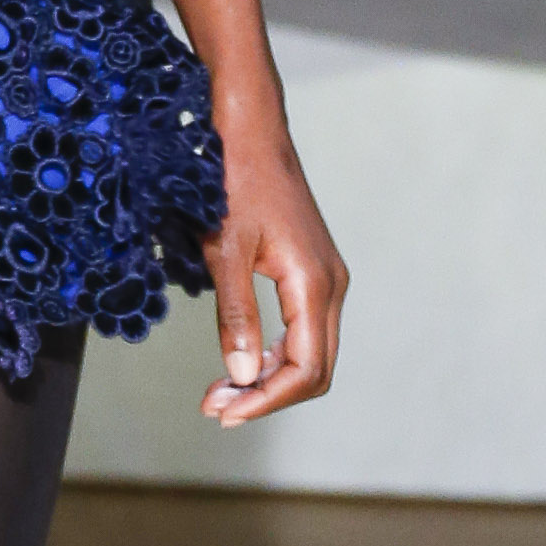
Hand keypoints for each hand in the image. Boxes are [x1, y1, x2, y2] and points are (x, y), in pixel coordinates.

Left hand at [201, 132, 346, 426]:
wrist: (250, 131)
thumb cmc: (233, 183)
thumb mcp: (225, 251)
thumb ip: (235, 316)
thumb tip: (241, 376)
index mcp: (314, 284)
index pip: (305, 369)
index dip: (266, 401)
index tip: (223, 413)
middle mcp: (331, 285)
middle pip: (314, 369)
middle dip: (266, 396)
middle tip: (215, 407)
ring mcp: (326, 278)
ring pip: (310, 352)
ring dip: (268, 378)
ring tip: (220, 390)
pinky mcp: (312, 271)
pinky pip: (303, 330)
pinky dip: (274, 353)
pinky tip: (241, 359)